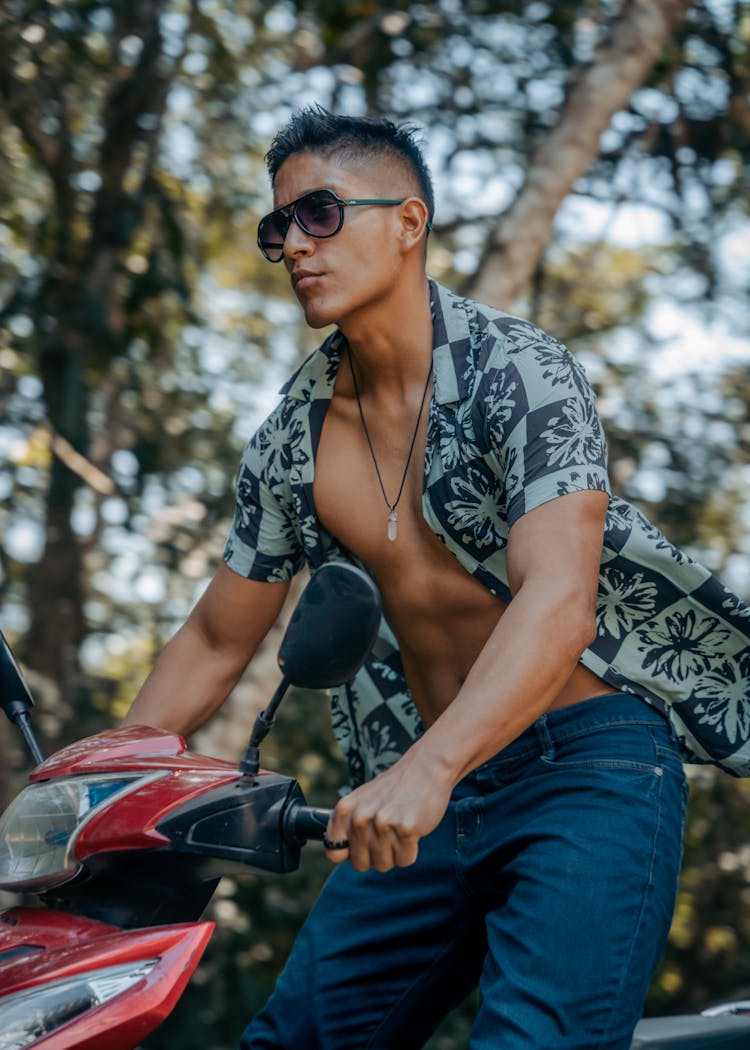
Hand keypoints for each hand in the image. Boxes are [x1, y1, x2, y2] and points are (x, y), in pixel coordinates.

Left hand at [324, 751, 454, 872]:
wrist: (425, 769)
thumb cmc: (394, 789)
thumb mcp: (361, 800)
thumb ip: (346, 825)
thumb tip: (335, 855)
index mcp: (345, 809)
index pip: (334, 853)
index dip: (350, 854)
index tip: (363, 845)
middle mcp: (360, 817)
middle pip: (361, 864)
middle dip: (375, 855)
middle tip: (387, 834)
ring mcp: (382, 822)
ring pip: (384, 864)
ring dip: (394, 852)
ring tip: (399, 828)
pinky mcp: (405, 828)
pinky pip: (405, 859)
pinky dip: (410, 850)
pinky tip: (412, 829)